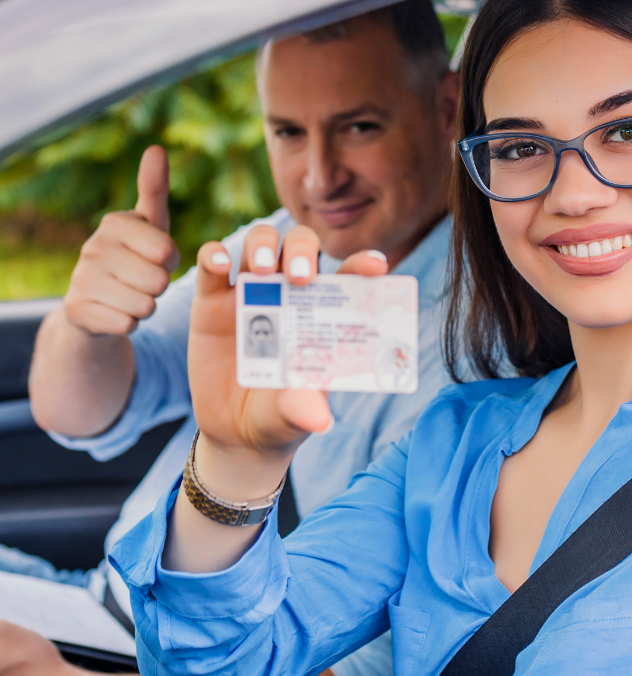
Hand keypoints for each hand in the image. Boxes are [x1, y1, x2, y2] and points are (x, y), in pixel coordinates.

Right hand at [62, 146, 180, 335]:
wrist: (95, 303)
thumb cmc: (135, 256)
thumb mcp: (151, 224)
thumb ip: (155, 189)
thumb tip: (155, 148)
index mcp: (115, 222)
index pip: (168, 251)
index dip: (170, 260)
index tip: (154, 255)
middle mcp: (92, 247)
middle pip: (158, 280)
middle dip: (159, 286)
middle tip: (142, 279)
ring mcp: (81, 279)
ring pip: (145, 304)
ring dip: (145, 305)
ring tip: (129, 294)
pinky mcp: (76, 311)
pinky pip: (128, 325)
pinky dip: (129, 324)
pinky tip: (115, 312)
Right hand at [187, 226, 388, 498]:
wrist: (236, 433)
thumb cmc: (281, 416)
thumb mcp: (293, 415)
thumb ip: (304, 409)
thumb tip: (320, 420)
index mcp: (323, 312)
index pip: (348, 276)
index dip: (363, 265)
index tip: (377, 268)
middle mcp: (290, 293)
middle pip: (300, 246)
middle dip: (302, 249)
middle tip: (300, 275)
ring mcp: (251, 292)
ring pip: (259, 242)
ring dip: (262, 245)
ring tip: (260, 269)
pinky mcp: (211, 301)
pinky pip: (211, 263)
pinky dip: (214, 255)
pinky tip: (220, 265)